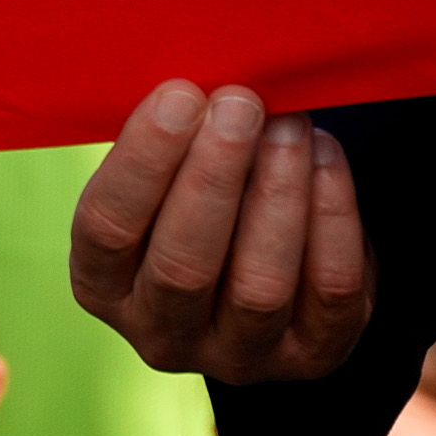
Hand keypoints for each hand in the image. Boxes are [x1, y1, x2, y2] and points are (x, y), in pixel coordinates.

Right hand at [70, 82, 368, 385]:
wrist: (268, 259)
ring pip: (260, 287)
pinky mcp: (311, 355)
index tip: (180, 96)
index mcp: (103, 285)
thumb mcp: (162, 173)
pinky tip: (323, 157)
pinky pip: (329, 290)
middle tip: (241, 104)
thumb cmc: (198, 191)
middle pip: (182, 267)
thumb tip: (196, 79)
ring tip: (289, 124)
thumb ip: (165, 136)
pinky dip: (332, 217)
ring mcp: (238, 355)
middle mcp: (161, 335)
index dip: (143, 162)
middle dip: (214, 176)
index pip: (106, 231)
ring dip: (278, 193)